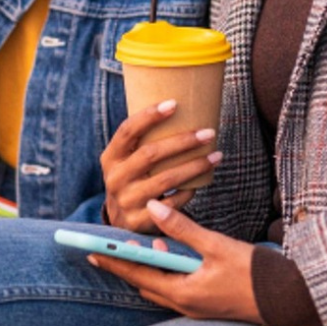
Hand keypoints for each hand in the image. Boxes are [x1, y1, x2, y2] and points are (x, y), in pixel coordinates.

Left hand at [89, 201, 259, 322]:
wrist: (289, 300)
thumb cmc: (255, 274)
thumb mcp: (216, 246)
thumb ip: (183, 228)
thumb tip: (154, 207)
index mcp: (183, 292)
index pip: (137, 274)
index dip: (112, 260)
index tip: (89, 250)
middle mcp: (185, 305)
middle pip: (144, 283)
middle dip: (125, 264)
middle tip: (105, 248)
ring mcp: (196, 308)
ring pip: (159, 287)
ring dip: (147, 268)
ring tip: (138, 247)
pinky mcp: (206, 304)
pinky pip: (174, 288)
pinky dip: (165, 272)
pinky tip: (168, 255)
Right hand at [100, 100, 219, 232]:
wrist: (121, 221)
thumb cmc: (134, 179)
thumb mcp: (127, 161)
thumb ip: (142, 141)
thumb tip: (179, 107)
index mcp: (110, 157)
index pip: (127, 131)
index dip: (149, 116)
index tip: (174, 103)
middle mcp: (115, 178)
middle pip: (151, 154)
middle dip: (183, 142)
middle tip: (208, 133)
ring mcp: (126, 201)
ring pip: (166, 179)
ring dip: (195, 166)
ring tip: (216, 155)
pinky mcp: (140, 221)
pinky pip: (172, 202)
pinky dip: (189, 191)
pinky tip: (203, 181)